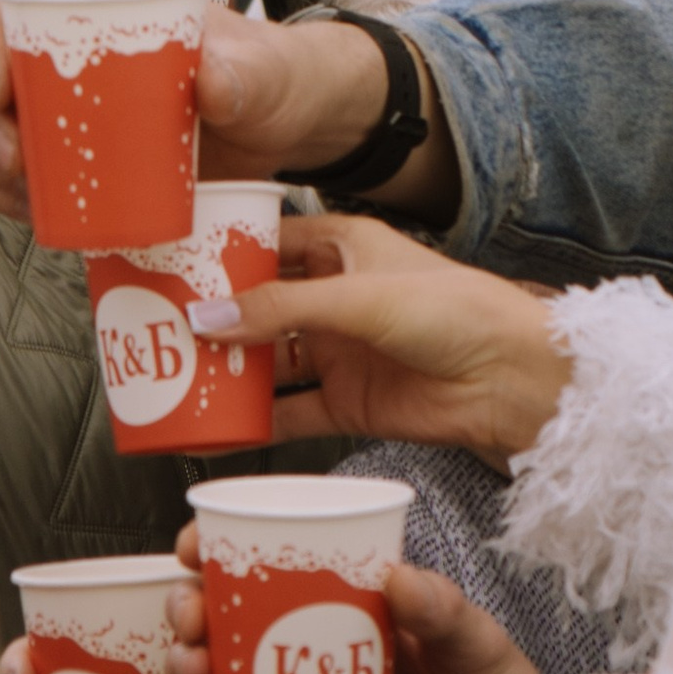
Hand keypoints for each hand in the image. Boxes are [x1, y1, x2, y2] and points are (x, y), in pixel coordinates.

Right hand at [0, 0, 457, 229]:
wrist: (294, 124)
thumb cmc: (276, 74)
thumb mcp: (261, 69)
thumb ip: (242, 74)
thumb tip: (211, 84)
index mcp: (105, 8)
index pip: (16, 10)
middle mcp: (78, 54)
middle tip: (12, 158)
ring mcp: (78, 108)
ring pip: (2, 126)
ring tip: (16, 191)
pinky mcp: (89, 157)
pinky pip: (32, 172)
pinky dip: (14, 192)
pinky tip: (23, 209)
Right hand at [168, 528, 558, 673]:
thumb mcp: (484, 650)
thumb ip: (445, 612)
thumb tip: (398, 574)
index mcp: (359, 608)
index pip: (284, 565)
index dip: (230, 550)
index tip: (196, 543)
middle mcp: (325, 654)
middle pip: (238, 622)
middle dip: (195, 610)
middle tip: (188, 613)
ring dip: (199, 673)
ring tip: (194, 670)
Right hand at [191, 213, 570, 471]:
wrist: (513, 379)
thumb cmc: (456, 311)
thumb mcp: (358, 295)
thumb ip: (280, 308)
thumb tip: (208, 317)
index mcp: (344, 247)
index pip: (269, 243)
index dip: (224, 253)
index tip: (174, 262)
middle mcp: (337, 298)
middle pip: (260, 306)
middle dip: (215, 318)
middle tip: (160, 327)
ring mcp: (341, 352)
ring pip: (269, 360)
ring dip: (230, 371)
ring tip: (176, 379)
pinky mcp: (349, 402)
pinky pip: (289, 412)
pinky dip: (255, 423)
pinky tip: (219, 430)